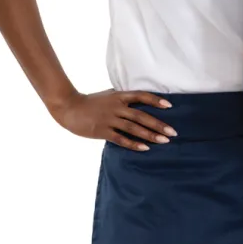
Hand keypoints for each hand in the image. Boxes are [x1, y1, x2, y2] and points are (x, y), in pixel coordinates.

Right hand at [50, 89, 175, 150]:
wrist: (70, 108)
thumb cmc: (92, 102)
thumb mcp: (109, 95)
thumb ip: (124, 98)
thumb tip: (141, 100)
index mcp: (119, 96)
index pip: (141, 96)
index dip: (156, 100)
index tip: (170, 106)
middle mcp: (116, 107)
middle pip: (141, 115)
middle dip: (158, 124)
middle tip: (173, 132)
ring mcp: (109, 119)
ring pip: (133, 128)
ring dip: (150, 135)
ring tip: (164, 141)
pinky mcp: (102, 131)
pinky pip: (121, 139)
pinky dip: (133, 144)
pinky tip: (145, 148)